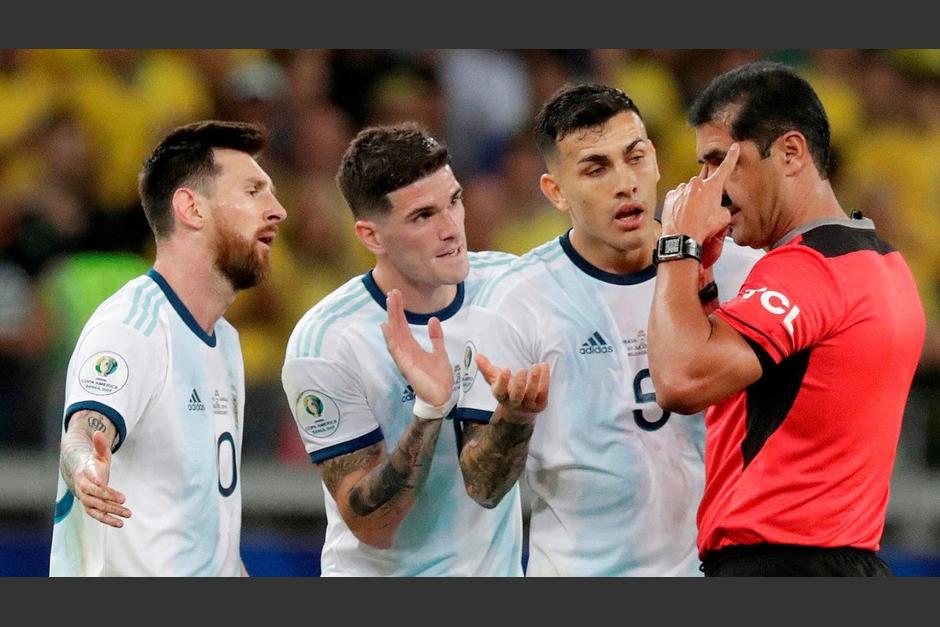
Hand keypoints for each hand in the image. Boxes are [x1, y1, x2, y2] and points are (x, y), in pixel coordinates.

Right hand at [72, 431, 130, 527]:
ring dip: (112, 511)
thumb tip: (98, 431)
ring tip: (128, 513)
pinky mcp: (90, 508)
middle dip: (109, 498)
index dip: (97, 481)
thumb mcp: (99, 454)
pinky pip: (97, 516)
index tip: (103, 482)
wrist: (82, 476)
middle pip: (95, 495)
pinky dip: (108, 520)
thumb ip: (100, 445)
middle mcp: (84, 488)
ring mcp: (86, 499)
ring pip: (98, 507)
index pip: (92, 478)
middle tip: (124, 500)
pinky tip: (120, 523)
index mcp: (86, 473)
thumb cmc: (94, 464)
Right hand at [381, 289, 453, 406]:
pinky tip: (386, 326)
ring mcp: (403, 358)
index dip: (400, 310)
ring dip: (392, 318)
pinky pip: (395, 350)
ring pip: (394, 334)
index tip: (398, 295)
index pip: (403, 325)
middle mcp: (405, 351)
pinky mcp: (405, 366)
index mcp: (412, 347)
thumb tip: (433, 320)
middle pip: (397, 326)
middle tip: (392, 292)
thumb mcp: (440, 352)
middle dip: (394, 309)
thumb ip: (435, 337)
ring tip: (390, 302)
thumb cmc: (438, 378)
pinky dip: (390, 338)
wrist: (442, 396)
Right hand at [476, 354, 549, 423]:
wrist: (520, 412)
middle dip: (519, 384)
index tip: (506, 370)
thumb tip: (477, 355)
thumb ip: (486, 368)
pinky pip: (543, 392)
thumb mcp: (495, 380)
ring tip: (536, 366)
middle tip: (522, 370)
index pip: (500, 392)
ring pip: (532, 394)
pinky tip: (544, 366)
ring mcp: (528, 405)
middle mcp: (515, 403)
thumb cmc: (507, 391)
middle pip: (516, 396)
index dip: (503, 382)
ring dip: (534, 380)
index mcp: (502, 396)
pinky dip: (545, 379)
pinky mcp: (540, 404)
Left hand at [661, 143, 739, 252]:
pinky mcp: (670, 196)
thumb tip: (722, 208)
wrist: (681, 238)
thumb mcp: (723, 219)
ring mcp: (681, 189)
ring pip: (690, 190)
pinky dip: (681, 202)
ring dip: (693, 198)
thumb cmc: (702, 228)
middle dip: (706, 191)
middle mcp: (696, 184)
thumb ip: (725, 208)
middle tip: (705, 207)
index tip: (734, 147)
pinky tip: (683, 214)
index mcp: (712, 186)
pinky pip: (678, 195)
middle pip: (705, 182)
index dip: (732, 157)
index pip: (725, 167)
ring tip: (693, 214)